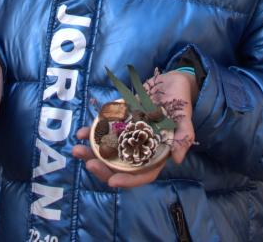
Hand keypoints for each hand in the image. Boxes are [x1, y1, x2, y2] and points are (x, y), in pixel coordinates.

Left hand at [72, 70, 196, 187]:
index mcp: (157, 153)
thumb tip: (177, 159)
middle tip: (89, 163)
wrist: (171, 80)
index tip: (112, 181)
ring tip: (77, 149)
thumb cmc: (181, 100)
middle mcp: (140, 148)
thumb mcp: (185, 116)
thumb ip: (183, 137)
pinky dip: (92, 133)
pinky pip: (104, 132)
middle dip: (103, 167)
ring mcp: (128, 137)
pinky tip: (81, 133)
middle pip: (120, 166)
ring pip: (108, 151)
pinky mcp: (120, 123)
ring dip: (91, 152)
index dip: (129, 180)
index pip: (143, 174)